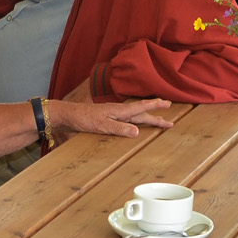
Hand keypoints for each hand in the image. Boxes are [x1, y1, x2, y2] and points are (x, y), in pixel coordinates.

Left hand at [54, 97, 173, 137]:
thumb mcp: (102, 126)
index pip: (142, 108)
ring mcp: (113, 113)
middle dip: (156, 111)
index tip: (168, 106)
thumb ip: (120, 129)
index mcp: (120, 111)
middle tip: (169, 109)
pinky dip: (135, 119)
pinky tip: (134, 122)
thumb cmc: (84, 119)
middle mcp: (119, 111)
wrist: (68, 115)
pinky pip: (127, 118)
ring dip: (147, 115)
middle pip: (141, 111)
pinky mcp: (108, 117)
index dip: (155, 107)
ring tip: (157, 116)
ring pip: (135, 114)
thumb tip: (138, 132)